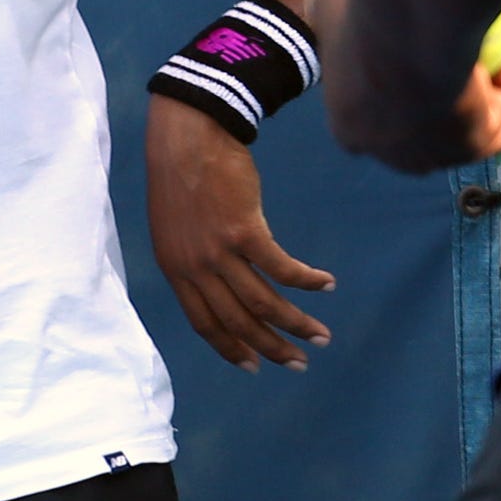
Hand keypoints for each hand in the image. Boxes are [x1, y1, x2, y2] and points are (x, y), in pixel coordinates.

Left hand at [146, 96, 335, 370]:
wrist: (186, 135)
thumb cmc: (181, 174)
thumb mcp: (173, 227)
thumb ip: (192, 260)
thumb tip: (220, 284)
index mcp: (176, 270)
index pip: (205, 324)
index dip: (231, 348)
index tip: (255, 365)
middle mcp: (196, 268)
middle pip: (239, 322)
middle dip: (272, 348)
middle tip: (299, 363)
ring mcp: (220, 252)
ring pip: (264, 304)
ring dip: (297, 323)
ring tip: (321, 336)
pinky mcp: (245, 231)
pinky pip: (282, 269)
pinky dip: (306, 281)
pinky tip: (326, 284)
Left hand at [304, 0, 500, 165]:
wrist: (413, 21)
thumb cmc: (368, 9)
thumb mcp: (330, 2)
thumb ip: (327, 8)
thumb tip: (324, 3)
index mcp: (351, 128)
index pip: (376, 115)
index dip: (396, 92)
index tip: (413, 63)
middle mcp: (391, 154)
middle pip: (424, 130)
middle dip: (446, 111)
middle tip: (465, 72)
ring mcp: (433, 154)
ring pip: (467, 127)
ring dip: (491, 99)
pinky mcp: (472, 145)